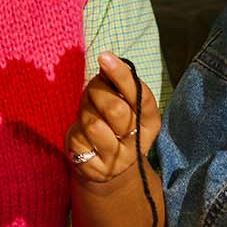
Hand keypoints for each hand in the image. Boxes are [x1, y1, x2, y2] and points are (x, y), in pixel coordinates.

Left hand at [66, 52, 161, 187]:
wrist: (104, 165)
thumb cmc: (111, 125)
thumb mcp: (119, 102)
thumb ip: (117, 85)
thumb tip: (107, 62)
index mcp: (150, 123)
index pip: (142, 97)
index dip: (123, 76)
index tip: (105, 57)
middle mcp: (139, 144)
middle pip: (115, 109)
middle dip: (97, 92)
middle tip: (92, 91)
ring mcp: (119, 160)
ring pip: (93, 124)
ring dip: (85, 112)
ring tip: (87, 114)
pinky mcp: (97, 170)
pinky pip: (79, 140)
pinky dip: (75, 131)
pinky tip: (82, 136)